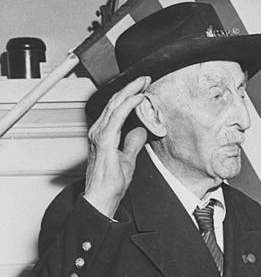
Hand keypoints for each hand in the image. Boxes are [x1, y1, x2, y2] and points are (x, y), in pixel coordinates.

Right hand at [84, 76, 150, 217]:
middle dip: (131, 88)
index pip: (116, 109)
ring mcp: (100, 135)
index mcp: (104, 135)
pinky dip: (128, 106)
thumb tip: (139, 131)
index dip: (129, 95)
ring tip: (143, 83)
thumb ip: (132, 143)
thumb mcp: (127, 159)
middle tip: (145, 79)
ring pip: (115, 105)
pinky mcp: (104, 141)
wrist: (102, 198)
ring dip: (130, 92)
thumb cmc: (110, 183)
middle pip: (115, 103)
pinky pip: (117, 117)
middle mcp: (99, 132)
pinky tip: (138, 98)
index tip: (143, 88)